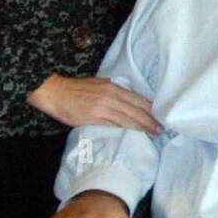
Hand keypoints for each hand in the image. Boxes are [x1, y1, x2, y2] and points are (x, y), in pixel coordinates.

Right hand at [27, 74, 161, 133]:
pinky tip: (134, 135)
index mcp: (113, 88)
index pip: (138, 100)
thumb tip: (129, 98)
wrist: (56, 93)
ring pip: (128, 120)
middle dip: (151, 121)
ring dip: (142, 128)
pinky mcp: (93, 119)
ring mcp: (102, 109)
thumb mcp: (99, 83)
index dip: (151, 109)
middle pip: (136, 110)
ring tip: (153, 134)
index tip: (161, 116)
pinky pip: (113, 126)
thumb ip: (115, 90)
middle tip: (162, 130)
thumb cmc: (77, 88)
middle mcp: (111, 97)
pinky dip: (125, 130)